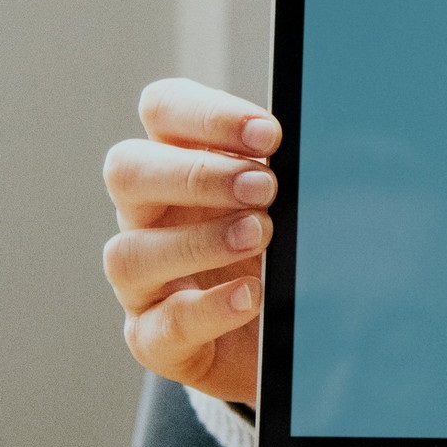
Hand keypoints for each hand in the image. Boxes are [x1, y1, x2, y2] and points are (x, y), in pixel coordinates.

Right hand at [102, 78, 280, 403]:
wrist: (280, 334)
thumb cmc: (278, 249)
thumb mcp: (289, 199)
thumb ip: (291, 169)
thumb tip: (319, 144)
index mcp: (177, 161)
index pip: (163, 109)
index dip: (208, 115)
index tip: (270, 135)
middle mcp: (146, 215)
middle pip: (127, 171)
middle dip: (198, 174)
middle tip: (263, 187)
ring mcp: (141, 280)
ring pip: (130, 253)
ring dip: (199, 240)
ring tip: (259, 236)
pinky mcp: (152, 337)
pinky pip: (163, 324)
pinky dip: (208, 309)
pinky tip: (251, 296)